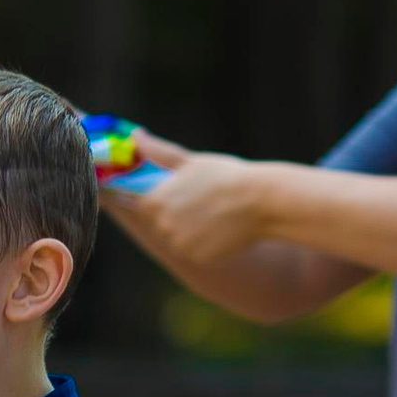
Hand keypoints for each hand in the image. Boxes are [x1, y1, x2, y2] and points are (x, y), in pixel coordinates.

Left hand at [119, 136, 273, 261]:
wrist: (261, 202)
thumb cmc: (225, 177)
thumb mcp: (188, 161)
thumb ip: (157, 152)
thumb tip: (135, 137)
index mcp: (154, 201)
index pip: (137, 203)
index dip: (151, 196)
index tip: (167, 192)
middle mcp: (162, 226)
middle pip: (158, 222)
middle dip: (172, 213)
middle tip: (199, 201)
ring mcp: (180, 245)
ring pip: (176, 238)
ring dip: (187, 229)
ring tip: (212, 213)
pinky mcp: (198, 259)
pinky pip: (193, 251)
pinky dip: (203, 243)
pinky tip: (220, 229)